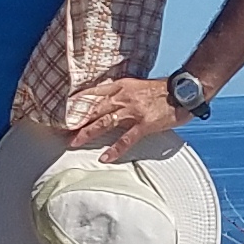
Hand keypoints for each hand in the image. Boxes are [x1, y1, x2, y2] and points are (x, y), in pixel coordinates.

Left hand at [64, 77, 185, 162]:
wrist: (184, 90)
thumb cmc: (163, 90)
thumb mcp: (137, 85)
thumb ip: (122, 92)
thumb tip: (107, 100)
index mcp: (121, 86)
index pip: (93, 92)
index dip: (76, 101)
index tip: (62, 109)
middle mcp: (123, 97)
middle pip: (94, 109)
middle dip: (76, 119)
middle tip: (60, 129)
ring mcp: (133, 111)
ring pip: (104, 122)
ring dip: (87, 133)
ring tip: (73, 143)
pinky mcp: (144, 124)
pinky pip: (126, 139)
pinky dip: (114, 149)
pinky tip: (104, 158)